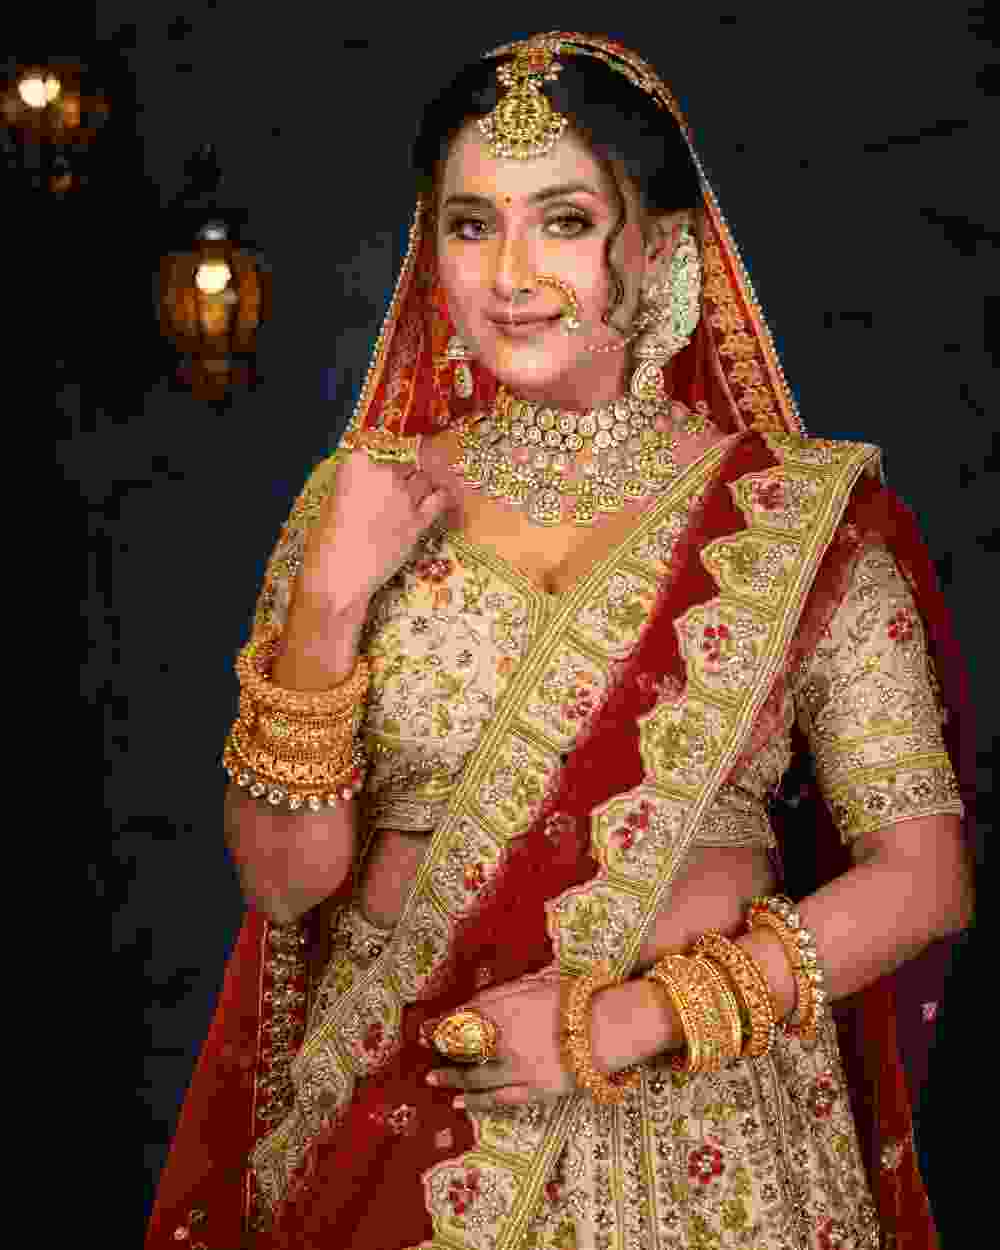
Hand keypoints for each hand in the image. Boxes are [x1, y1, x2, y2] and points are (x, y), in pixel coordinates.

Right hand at [300, 446, 455, 607]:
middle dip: (400, 478)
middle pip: (401, 466)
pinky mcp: (419, 521)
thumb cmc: (328, 544)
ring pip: (422, 479)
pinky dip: (442, 496)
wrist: (341, 575)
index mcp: (356, 468)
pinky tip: (443, 495)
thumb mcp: (334, 504)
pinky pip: (439, 500)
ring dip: (420, 485)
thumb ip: (354, 487)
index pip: (371, 453)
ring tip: (416, 494)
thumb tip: (369, 485)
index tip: (373, 474)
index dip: (374, 466)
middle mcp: (383, 477)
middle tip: (394, 493)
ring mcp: (404, 498)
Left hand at [422, 974, 579, 1112]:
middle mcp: (504, 1039)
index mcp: (504, 1008)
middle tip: (424, 1050)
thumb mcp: (536, 982)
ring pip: (474, 1075)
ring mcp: (517, 1067)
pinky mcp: (534, 1090)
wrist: (608, 1028)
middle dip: (441, 1048)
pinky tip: (461, 1102)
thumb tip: (479, 1000)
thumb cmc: (575, 998)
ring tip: (433, 1078)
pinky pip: (498, 1099)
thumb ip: (505, 992)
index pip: (461, 1017)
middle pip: (462, 1046)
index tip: (424, 1029)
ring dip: (451, 1077)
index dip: (440, 1024)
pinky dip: (477, 1102)